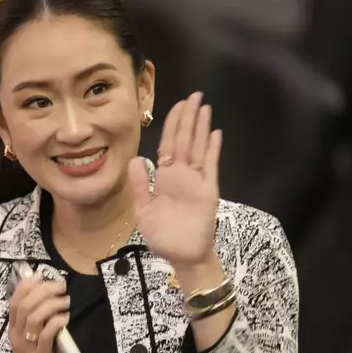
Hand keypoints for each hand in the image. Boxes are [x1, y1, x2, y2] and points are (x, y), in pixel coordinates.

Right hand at [8, 275, 69, 352]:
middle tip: (61, 286)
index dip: (26, 286)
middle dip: (44, 291)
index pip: (14, 302)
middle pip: (25, 306)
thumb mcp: (30, 331)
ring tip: (66, 301)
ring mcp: (27, 346)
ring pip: (34, 318)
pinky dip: (56, 322)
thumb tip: (38, 281)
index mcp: (13, 327)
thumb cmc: (36, 350)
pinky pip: (46, 335)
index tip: (41, 276)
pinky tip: (66, 318)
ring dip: (52, 305)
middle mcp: (17, 335)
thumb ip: (34, 311)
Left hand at [129, 92, 221, 267]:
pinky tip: (215, 133)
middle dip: (188, 117)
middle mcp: (182, 175)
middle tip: (194, 95)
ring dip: (201, 127)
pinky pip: (211, 166)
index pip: (169, 144)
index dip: (172, 124)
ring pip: (198, 147)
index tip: (177, 105)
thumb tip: (136, 159)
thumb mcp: (144, 211)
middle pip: (185, 140)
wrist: (183, 257)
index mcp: (165, 177)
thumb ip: (140, 186)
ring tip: (204, 106)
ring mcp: (196, 181)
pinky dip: (212, 150)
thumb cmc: (163, 236)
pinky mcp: (208, 191)